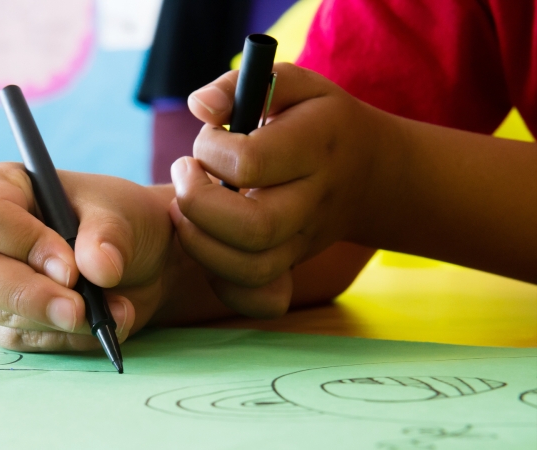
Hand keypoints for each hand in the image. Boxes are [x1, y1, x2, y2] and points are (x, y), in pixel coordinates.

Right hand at [0, 163, 174, 351]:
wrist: (136, 260)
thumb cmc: (116, 220)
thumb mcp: (119, 213)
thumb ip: (107, 236)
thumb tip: (100, 269)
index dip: (26, 243)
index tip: (71, 268)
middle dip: (32, 295)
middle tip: (79, 309)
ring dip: (58, 320)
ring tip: (113, 310)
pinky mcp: (4, 321)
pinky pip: (24, 339)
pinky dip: (67, 337)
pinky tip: (100, 324)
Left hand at [171, 63, 386, 314]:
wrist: (372, 171)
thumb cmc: (317, 120)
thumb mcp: (292, 85)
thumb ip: (239, 84)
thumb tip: (198, 105)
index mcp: (316, 147)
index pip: (252, 163)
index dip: (212, 150)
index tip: (208, 137)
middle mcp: (314, 200)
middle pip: (252, 228)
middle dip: (197, 204)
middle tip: (184, 175)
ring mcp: (304, 240)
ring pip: (250, 268)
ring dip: (200, 243)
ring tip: (185, 210)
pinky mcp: (292, 264)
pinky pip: (254, 293)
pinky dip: (218, 278)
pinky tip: (207, 241)